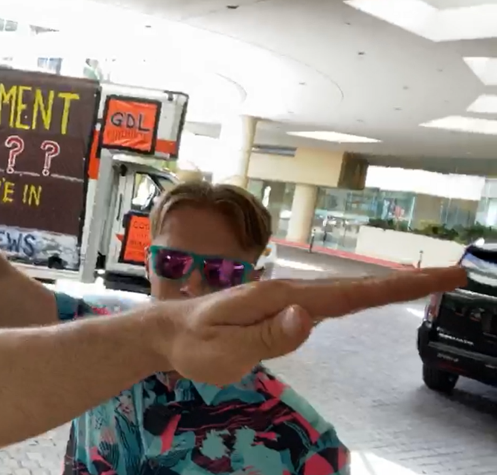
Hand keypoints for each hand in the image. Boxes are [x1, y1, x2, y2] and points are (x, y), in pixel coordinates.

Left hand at [159, 266, 466, 384]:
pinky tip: (378, 296)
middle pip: (357, 288)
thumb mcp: (224, 350)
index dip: (396, 288)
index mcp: (281, 300)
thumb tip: (309, 316)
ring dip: (389, 286)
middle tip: (457, 275)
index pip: (348, 296)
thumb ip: (267, 337)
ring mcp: (288, 301)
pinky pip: (331, 302)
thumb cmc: (193, 345)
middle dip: (407, 282)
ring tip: (435, 282)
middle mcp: (290, 294)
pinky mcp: (284, 311)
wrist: (167, 332)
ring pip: (347, 293)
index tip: (439, 278)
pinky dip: (362, 296)